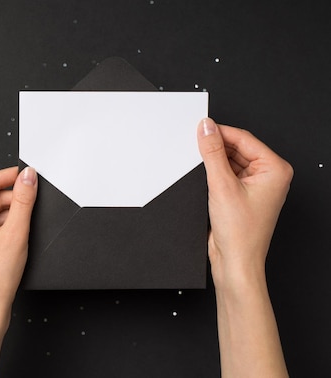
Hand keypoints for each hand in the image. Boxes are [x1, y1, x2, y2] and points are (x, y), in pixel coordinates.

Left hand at [0, 166, 37, 377]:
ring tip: (17, 236)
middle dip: (13, 203)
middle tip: (30, 214)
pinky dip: (4, 225)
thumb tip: (28, 176)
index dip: (13, 176)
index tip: (31, 174)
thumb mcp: (15, 232)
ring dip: (10, 216)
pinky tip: (12, 239)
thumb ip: (23, 199)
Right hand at [197, 117, 290, 376]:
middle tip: (194, 144)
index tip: (200, 127)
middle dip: (215, 148)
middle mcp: (269, 176)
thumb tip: (206, 128)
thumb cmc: (240, 233)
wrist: (235, 262)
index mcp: (275, 169)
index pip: (244, 138)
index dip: (220, 132)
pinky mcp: (242, 195)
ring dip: (213, 161)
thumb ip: (212, 153)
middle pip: (237, 149)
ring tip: (197, 165)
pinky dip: (213, 173)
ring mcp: (256, 186)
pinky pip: (226, 174)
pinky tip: (202, 177)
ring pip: (230, 161)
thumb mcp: (221, 185)